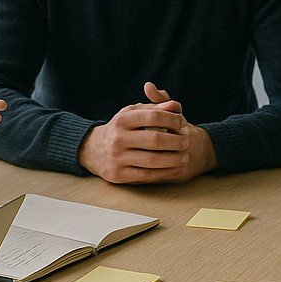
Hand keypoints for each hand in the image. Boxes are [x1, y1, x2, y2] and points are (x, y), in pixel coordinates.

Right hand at [77, 83, 206, 183]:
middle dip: (175, 141)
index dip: (172, 119)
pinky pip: (147, 176)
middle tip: (187, 141)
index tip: (183, 122)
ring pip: (152, 160)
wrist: (93, 150)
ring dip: (173, 159)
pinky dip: (165, 173)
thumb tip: (175, 105)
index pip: (153, 116)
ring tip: (185, 157)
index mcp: (122, 119)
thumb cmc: (121, 129)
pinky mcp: (119, 175)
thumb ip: (154, 108)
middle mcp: (118, 138)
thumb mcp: (132, 114)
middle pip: (154, 140)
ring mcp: (117, 158)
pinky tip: (176, 169)